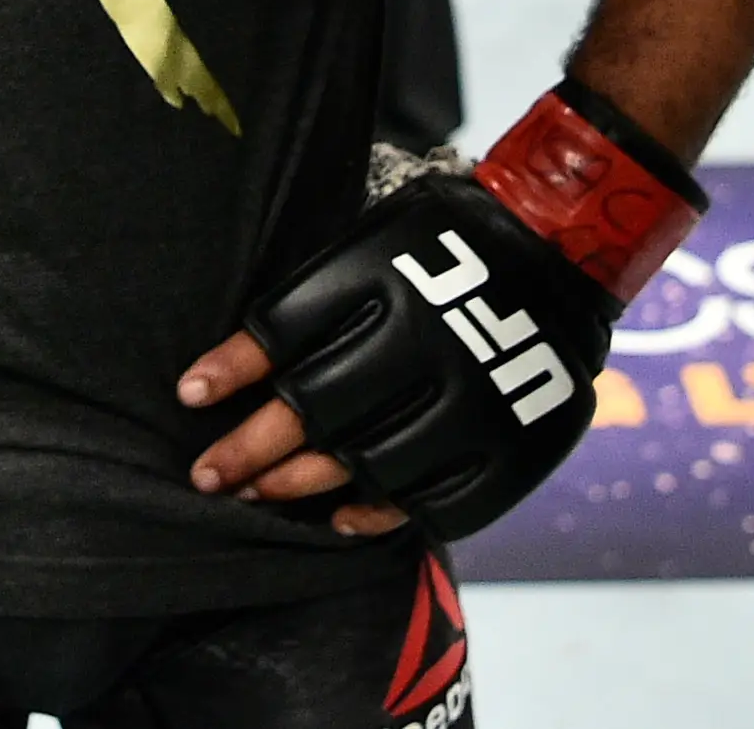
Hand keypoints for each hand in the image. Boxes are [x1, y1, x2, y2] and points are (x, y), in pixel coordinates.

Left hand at [217, 87, 701, 541]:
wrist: (563, 246)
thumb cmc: (448, 238)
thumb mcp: (376, 234)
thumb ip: (318, 287)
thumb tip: (240, 351)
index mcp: (389, 278)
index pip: (284, 331)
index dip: (231, 367)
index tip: (189, 393)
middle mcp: (428, 341)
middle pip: (314, 410)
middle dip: (248, 448)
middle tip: (208, 473)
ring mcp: (473, 400)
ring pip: (364, 464)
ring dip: (300, 486)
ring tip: (259, 495)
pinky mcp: (510, 446)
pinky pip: (433, 502)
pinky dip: (379, 515)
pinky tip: (340, 518)